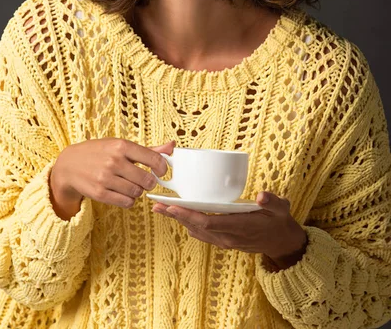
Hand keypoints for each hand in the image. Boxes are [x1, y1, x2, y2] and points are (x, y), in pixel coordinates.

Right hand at [50, 137, 175, 208]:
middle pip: (147, 180)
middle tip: (146, 180)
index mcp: (121, 146)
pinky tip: (123, 193)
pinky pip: (126, 202)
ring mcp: (106, 178)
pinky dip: (129, 200)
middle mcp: (114, 161)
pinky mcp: (100, 193)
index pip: (153, 159)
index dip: (162, 168)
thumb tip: (172, 146)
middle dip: (150, 182)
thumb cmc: (99, 152)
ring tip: (131, 185)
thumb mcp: (120, 145)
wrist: (69, 165)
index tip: (160, 171)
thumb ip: (148, 149)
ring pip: (137, 192)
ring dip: (138, 191)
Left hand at [152, 191, 307, 269]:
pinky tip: (179, 216)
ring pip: (195, 231)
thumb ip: (272, 202)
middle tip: (157, 205)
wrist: (281, 242)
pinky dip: (188, 224)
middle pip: (195, 227)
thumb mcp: (281, 209)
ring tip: (161, 209)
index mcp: (238, 227)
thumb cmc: (278, 221)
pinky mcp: (222, 240)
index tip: (173, 206)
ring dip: (178, 221)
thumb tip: (262, 196)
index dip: (188, 215)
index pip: (207, 222)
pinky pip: (201, 234)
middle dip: (176, 216)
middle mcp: (227, 237)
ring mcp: (224, 241)